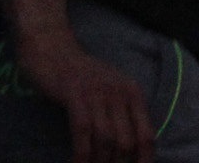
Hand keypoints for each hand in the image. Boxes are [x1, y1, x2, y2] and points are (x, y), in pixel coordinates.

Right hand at [13, 26, 154, 162]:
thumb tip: (128, 151)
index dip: (142, 160)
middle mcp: (119, 91)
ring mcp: (97, 91)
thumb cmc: (80, 75)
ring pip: (105, 140)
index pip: (146, 135)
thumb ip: (122, 114)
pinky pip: (83, 132)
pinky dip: (81, 154)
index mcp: (132, 92)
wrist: (51, 47)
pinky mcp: (75, 93)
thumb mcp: (110, 90)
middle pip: (126, 143)